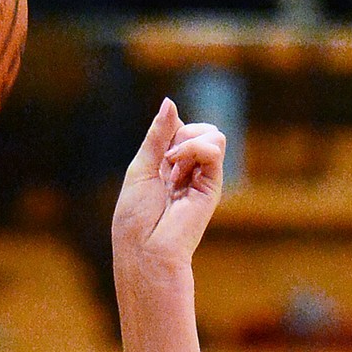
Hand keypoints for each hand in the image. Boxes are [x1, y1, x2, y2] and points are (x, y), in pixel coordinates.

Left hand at [112, 99, 225, 272]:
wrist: (147, 249)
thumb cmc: (136, 217)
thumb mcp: (141, 168)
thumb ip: (157, 136)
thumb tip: (170, 101)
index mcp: (165, 168)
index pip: (176, 130)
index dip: (166, 131)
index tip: (156, 155)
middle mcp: (186, 172)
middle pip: (196, 128)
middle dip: (179, 134)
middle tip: (166, 161)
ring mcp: (201, 178)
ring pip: (211, 134)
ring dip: (188, 141)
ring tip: (173, 164)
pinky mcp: (213, 186)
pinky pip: (215, 147)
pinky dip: (197, 147)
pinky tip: (182, 166)